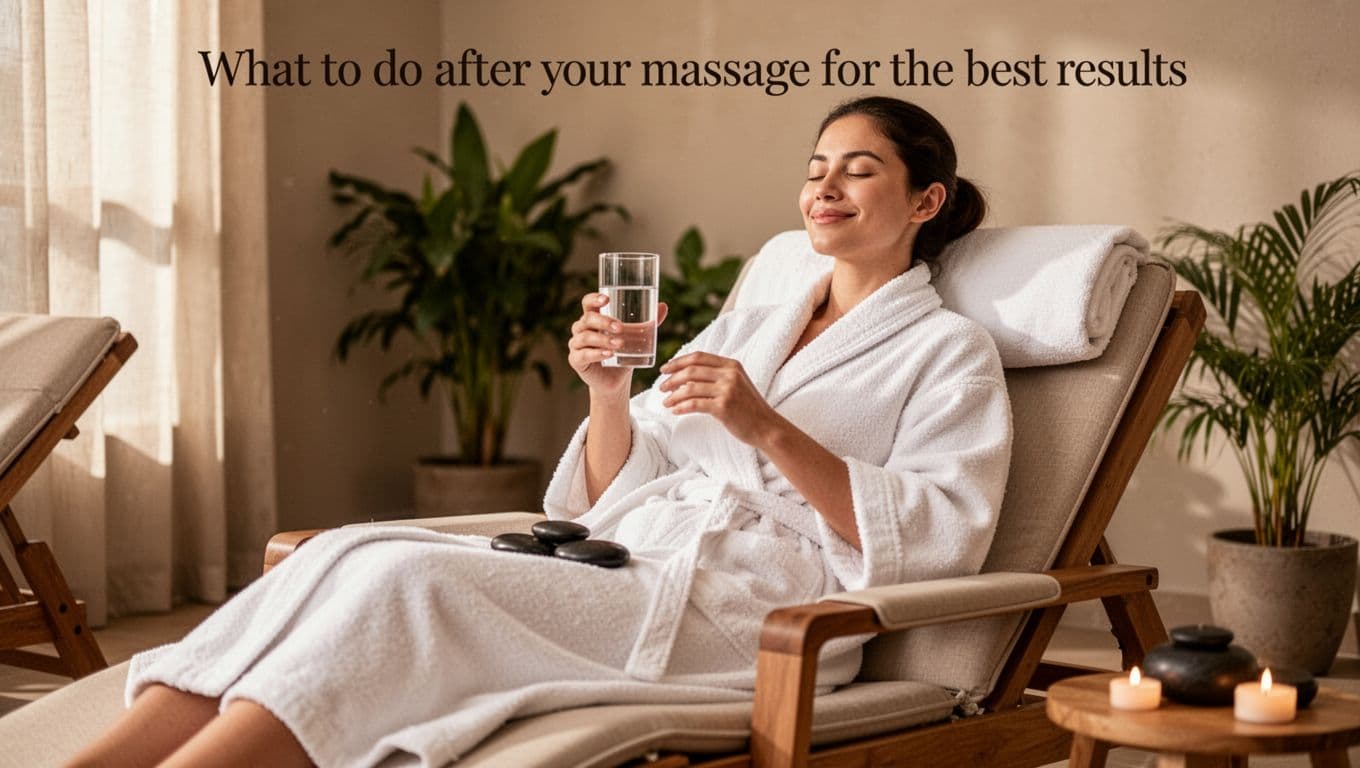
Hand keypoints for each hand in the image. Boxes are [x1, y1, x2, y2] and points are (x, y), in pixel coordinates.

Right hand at [568, 293, 667, 397]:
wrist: (616, 381)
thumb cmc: (623, 354)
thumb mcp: (635, 338)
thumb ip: (647, 323)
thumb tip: (664, 306)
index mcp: (593, 319)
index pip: (588, 303)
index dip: (594, 299)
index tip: (607, 299)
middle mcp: (581, 329)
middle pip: (587, 319)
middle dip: (603, 322)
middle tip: (620, 327)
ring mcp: (576, 345)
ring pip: (585, 337)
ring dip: (602, 339)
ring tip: (619, 344)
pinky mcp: (576, 361)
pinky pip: (583, 355)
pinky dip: (596, 354)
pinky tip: (608, 354)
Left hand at [658, 352, 784, 446]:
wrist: (767, 427)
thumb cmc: (748, 408)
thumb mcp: (737, 383)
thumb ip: (717, 375)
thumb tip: (686, 375)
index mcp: (731, 365)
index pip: (698, 357)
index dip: (678, 362)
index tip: (664, 369)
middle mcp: (729, 374)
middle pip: (691, 370)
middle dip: (672, 379)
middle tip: (661, 388)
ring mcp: (727, 390)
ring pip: (690, 388)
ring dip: (673, 395)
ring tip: (666, 403)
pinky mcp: (724, 407)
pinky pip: (694, 404)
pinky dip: (681, 407)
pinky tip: (675, 411)